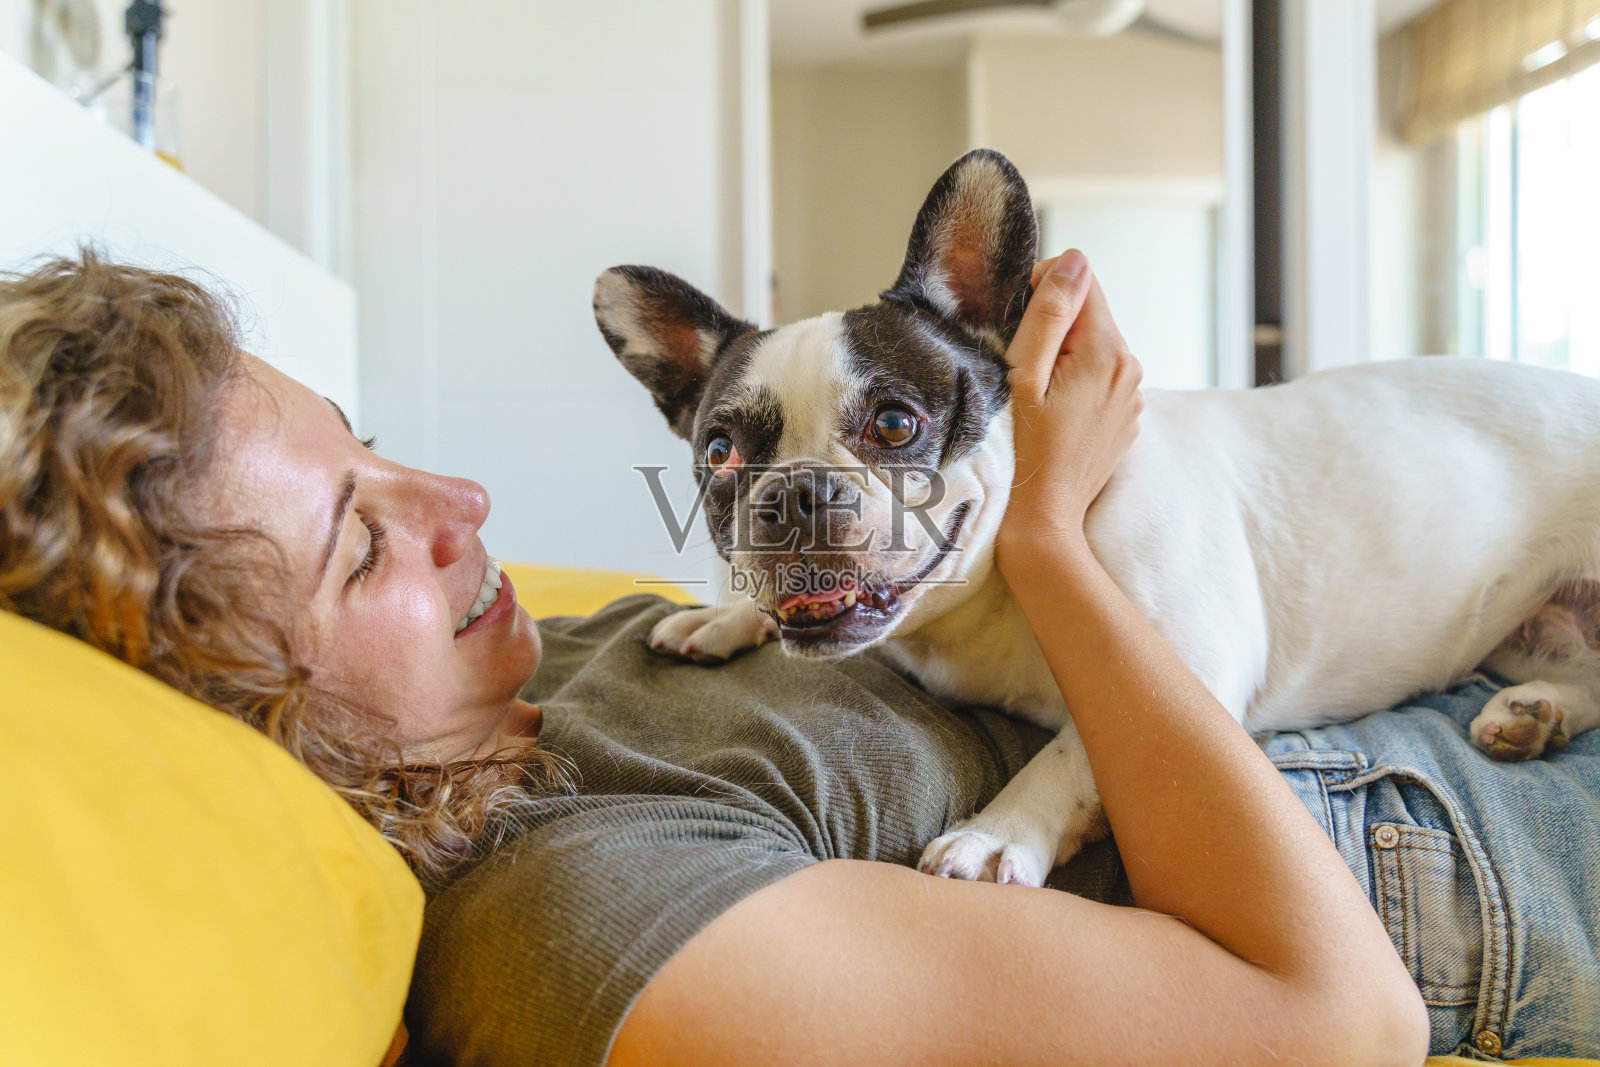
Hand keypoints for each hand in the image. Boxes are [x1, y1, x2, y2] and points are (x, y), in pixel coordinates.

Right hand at [999, 250, 1142, 557]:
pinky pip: (1098, 380)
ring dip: (1062, 357)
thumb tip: (1073, 261)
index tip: (1015, 326)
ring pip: (1093, 347)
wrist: (1041, 524)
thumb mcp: (1023, 376)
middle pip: (1090, 315)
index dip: (1042, 291)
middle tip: (1019, 369)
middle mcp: (1130, 369)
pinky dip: (1073, 385)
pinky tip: (1051, 417)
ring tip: (1033, 396)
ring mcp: (1131, 398)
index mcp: (1107, 352)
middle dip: (1053, 328)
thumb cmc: (1021, 453)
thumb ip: (1050, 313)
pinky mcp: (1124, 420)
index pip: (1082, 280)